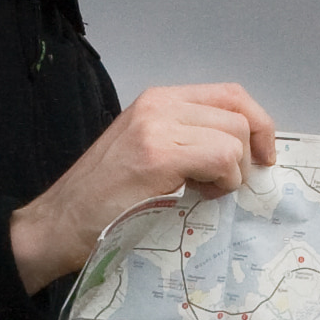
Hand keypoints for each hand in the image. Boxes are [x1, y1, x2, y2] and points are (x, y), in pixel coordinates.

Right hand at [9, 82, 276, 291]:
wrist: (57, 224)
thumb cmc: (100, 201)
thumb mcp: (145, 152)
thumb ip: (185, 139)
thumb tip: (240, 152)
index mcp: (157, 100)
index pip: (230, 95)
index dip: (257, 124)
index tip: (262, 158)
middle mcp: (159, 104)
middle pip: (238, 115)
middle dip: (246, 156)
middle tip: (226, 187)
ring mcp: (158, 127)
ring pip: (233, 138)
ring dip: (230, 174)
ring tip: (201, 194)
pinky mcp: (158, 155)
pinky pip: (220, 159)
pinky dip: (221, 184)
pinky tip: (197, 198)